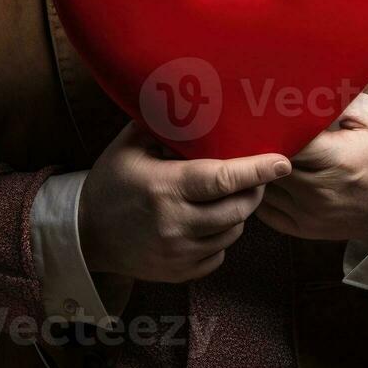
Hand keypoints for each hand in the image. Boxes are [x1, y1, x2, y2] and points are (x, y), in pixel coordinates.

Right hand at [78, 122, 290, 282]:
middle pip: (238, 208)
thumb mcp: (131, 145)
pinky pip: (219, 255)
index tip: (282, 161)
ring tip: (222, 197)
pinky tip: (205, 222)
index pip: (223, 179)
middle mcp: (174, 223)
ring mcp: (178, 253)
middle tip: (254, 175)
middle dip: (254, 190)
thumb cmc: (112, 181)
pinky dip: (220, 237)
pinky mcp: (180, 273)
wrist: (86, 234)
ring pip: (233, 232)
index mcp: (165, 187)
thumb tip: (198, 94)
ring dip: (237, 213)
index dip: (257, 170)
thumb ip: (166, 123)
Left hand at [254, 93, 367, 241]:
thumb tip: (304, 87)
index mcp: (337, 159)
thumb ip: (338, 100)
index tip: (268, 114)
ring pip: (263, 189)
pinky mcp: (304, 230)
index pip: (286, 140)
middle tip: (256, 129)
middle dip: (261, 146)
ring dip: (259, 171)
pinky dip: (262, 194)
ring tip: (260, 152)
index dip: (272, 126)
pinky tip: (268, 178)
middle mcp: (319, 190)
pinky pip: (266, 212)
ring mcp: (310, 214)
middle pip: (268, 165)